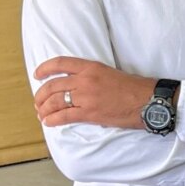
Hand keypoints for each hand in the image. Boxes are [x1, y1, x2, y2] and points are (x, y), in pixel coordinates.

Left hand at [32, 57, 154, 128]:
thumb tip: (76, 88)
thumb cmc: (133, 89)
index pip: (60, 63)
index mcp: (91, 67)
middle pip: (53, 85)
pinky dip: (52, 119)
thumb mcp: (109, 73)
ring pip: (55, 101)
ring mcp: (86, 96)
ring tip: (42, 114)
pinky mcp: (89, 112)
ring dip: (44, 109)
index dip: (44, 69)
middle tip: (38, 102)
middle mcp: (85, 80)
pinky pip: (64, 116)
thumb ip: (91, 77)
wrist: (147, 100)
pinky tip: (48, 122)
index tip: (37, 75)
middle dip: (41, 95)